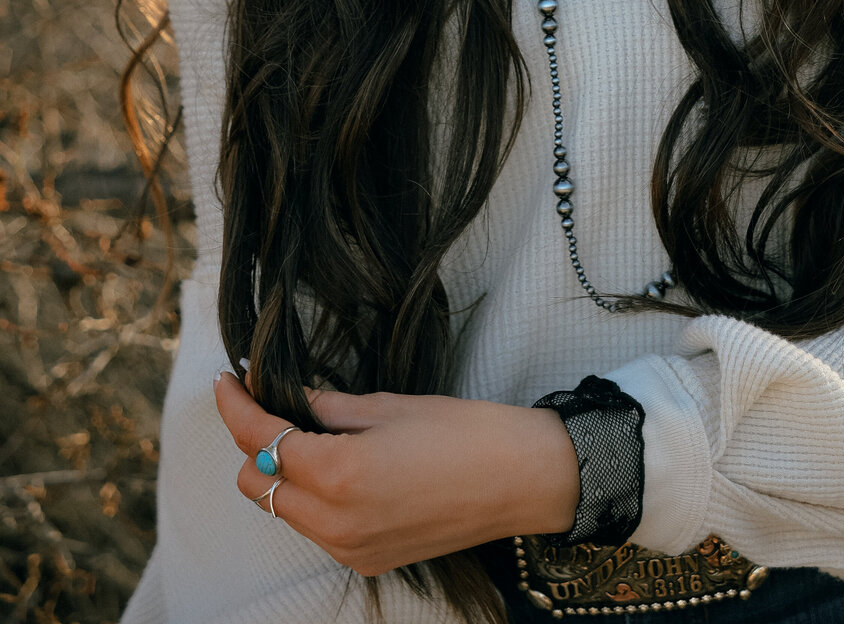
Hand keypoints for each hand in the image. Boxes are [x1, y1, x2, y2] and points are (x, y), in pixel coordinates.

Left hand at [214, 371, 578, 575]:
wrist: (517, 479)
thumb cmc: (460, 431)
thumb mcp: (387, 406)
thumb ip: (327, 408)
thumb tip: (286, 398)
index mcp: (337, 473)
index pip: (261, 438)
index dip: (236, 406)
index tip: (226, 380)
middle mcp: (334, 521)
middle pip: (257, 484)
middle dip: (256, 443)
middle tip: (275, 405)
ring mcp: (348, 549)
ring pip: (283, 510)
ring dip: (284, 473)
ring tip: (313, 435)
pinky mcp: (365, 562)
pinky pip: (317, 529)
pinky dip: (314, 499)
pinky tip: (343, 467)